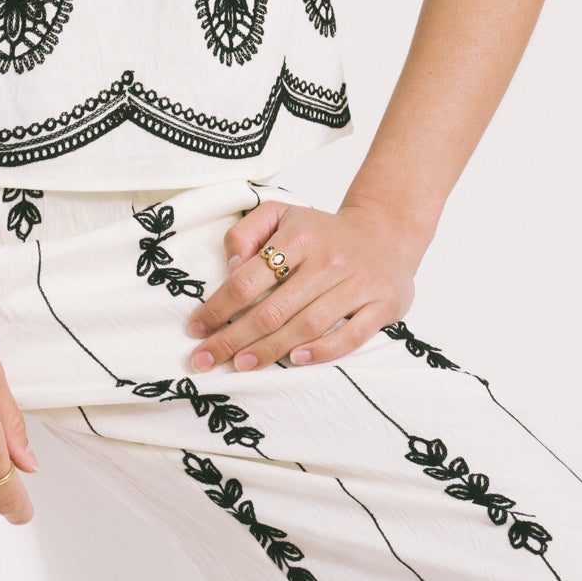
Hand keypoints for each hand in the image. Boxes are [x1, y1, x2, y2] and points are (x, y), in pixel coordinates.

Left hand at [182, 197, 423, 370]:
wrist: (385, 233)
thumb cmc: (321, 231)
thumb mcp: (279, 215)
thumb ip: (245, 234)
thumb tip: (230, 269)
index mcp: (299, 236)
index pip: (248, 279)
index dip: (218, 307)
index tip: (196, 329)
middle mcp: (328, 260)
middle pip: (272, 309)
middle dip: (233, 338)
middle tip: (206, 359)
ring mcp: (357, 284)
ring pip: (306, 325)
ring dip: (269, 350)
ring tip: (241, 365)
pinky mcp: (381, 305)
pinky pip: (349, 337)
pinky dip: (321, 351)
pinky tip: (293, 361)